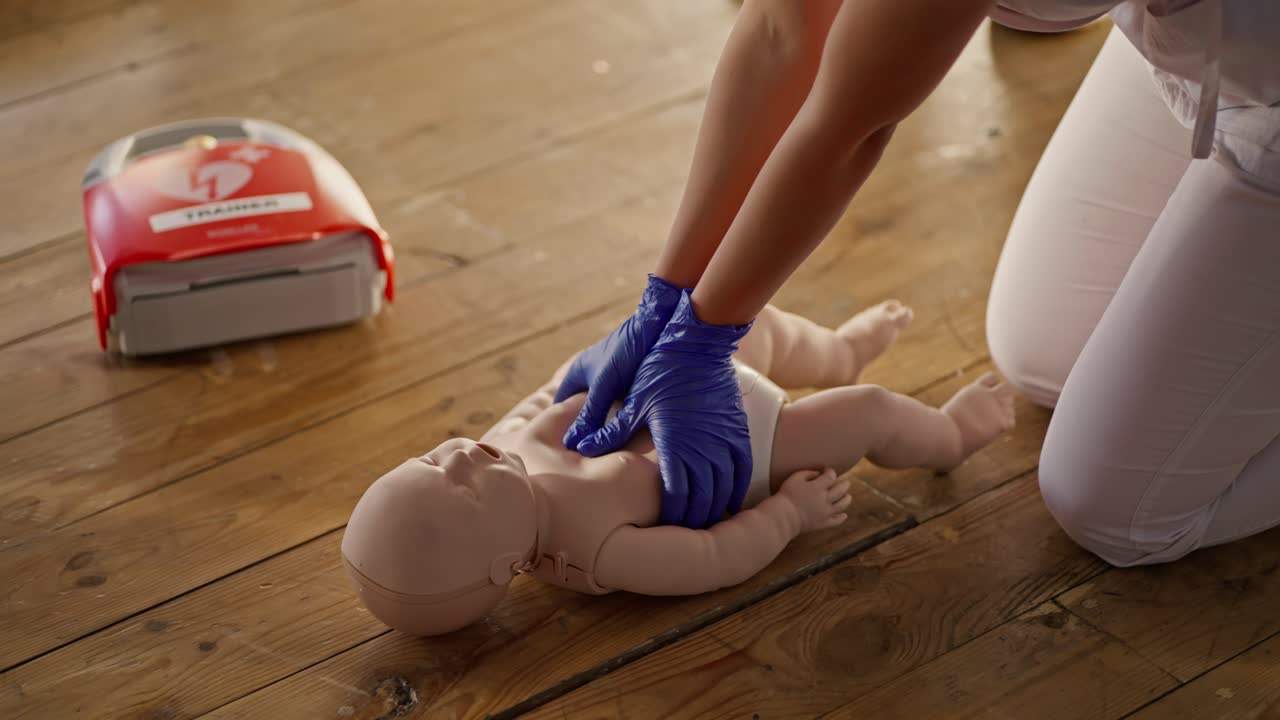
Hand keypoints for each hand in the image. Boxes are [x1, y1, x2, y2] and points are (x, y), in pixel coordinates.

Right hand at [556, 275, 684, 448]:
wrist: (657, 325)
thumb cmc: (626, 350)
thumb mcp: (605, 385)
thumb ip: (591, 413)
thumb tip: (574, 444)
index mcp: (577, 374)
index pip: (560, 406)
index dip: (562, 428)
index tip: (566, 453)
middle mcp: (593, 378)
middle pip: (584, 411)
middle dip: (588, 432)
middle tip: (591, 460)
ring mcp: (613, 381)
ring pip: (606, 411)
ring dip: (610, 428)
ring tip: (613, 454)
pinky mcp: (632, 384)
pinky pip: (625, 407)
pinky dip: (627, 420)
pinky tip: (634, 439)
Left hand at [576, 290, 753, 527]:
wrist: (698, 335)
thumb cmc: (658, 363)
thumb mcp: (628, 395)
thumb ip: (606, 426)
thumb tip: (578, 447)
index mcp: (675, 442)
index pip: (676, 496)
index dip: (670, 518)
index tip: (661, 529)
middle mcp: (705, 445)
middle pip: (705, 499)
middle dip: (694, 520)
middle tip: (682, 536)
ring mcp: (725, 437)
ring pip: (727, 488)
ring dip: (716, 508)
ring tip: (704, 524)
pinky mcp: (737, 427)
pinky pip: (742, 469)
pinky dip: (736, 488)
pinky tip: (727, 499)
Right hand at [778, 469, 850, 532]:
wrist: (783, 516)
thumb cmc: (787, 496)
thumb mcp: (794, 478)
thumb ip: (807, 473)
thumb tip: (818, 473)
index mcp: (818, 487)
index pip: (831, 476)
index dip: (831, 472)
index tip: (827, 471)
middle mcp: (825, 499)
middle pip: (841, 489)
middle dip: (844, 484)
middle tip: (845, 482)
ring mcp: (825, 512)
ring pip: (843, 505)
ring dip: (847, 499)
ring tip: (847, 496)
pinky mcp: (823, 523)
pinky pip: (836, 521)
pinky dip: (841, 518)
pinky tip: (844, 515)